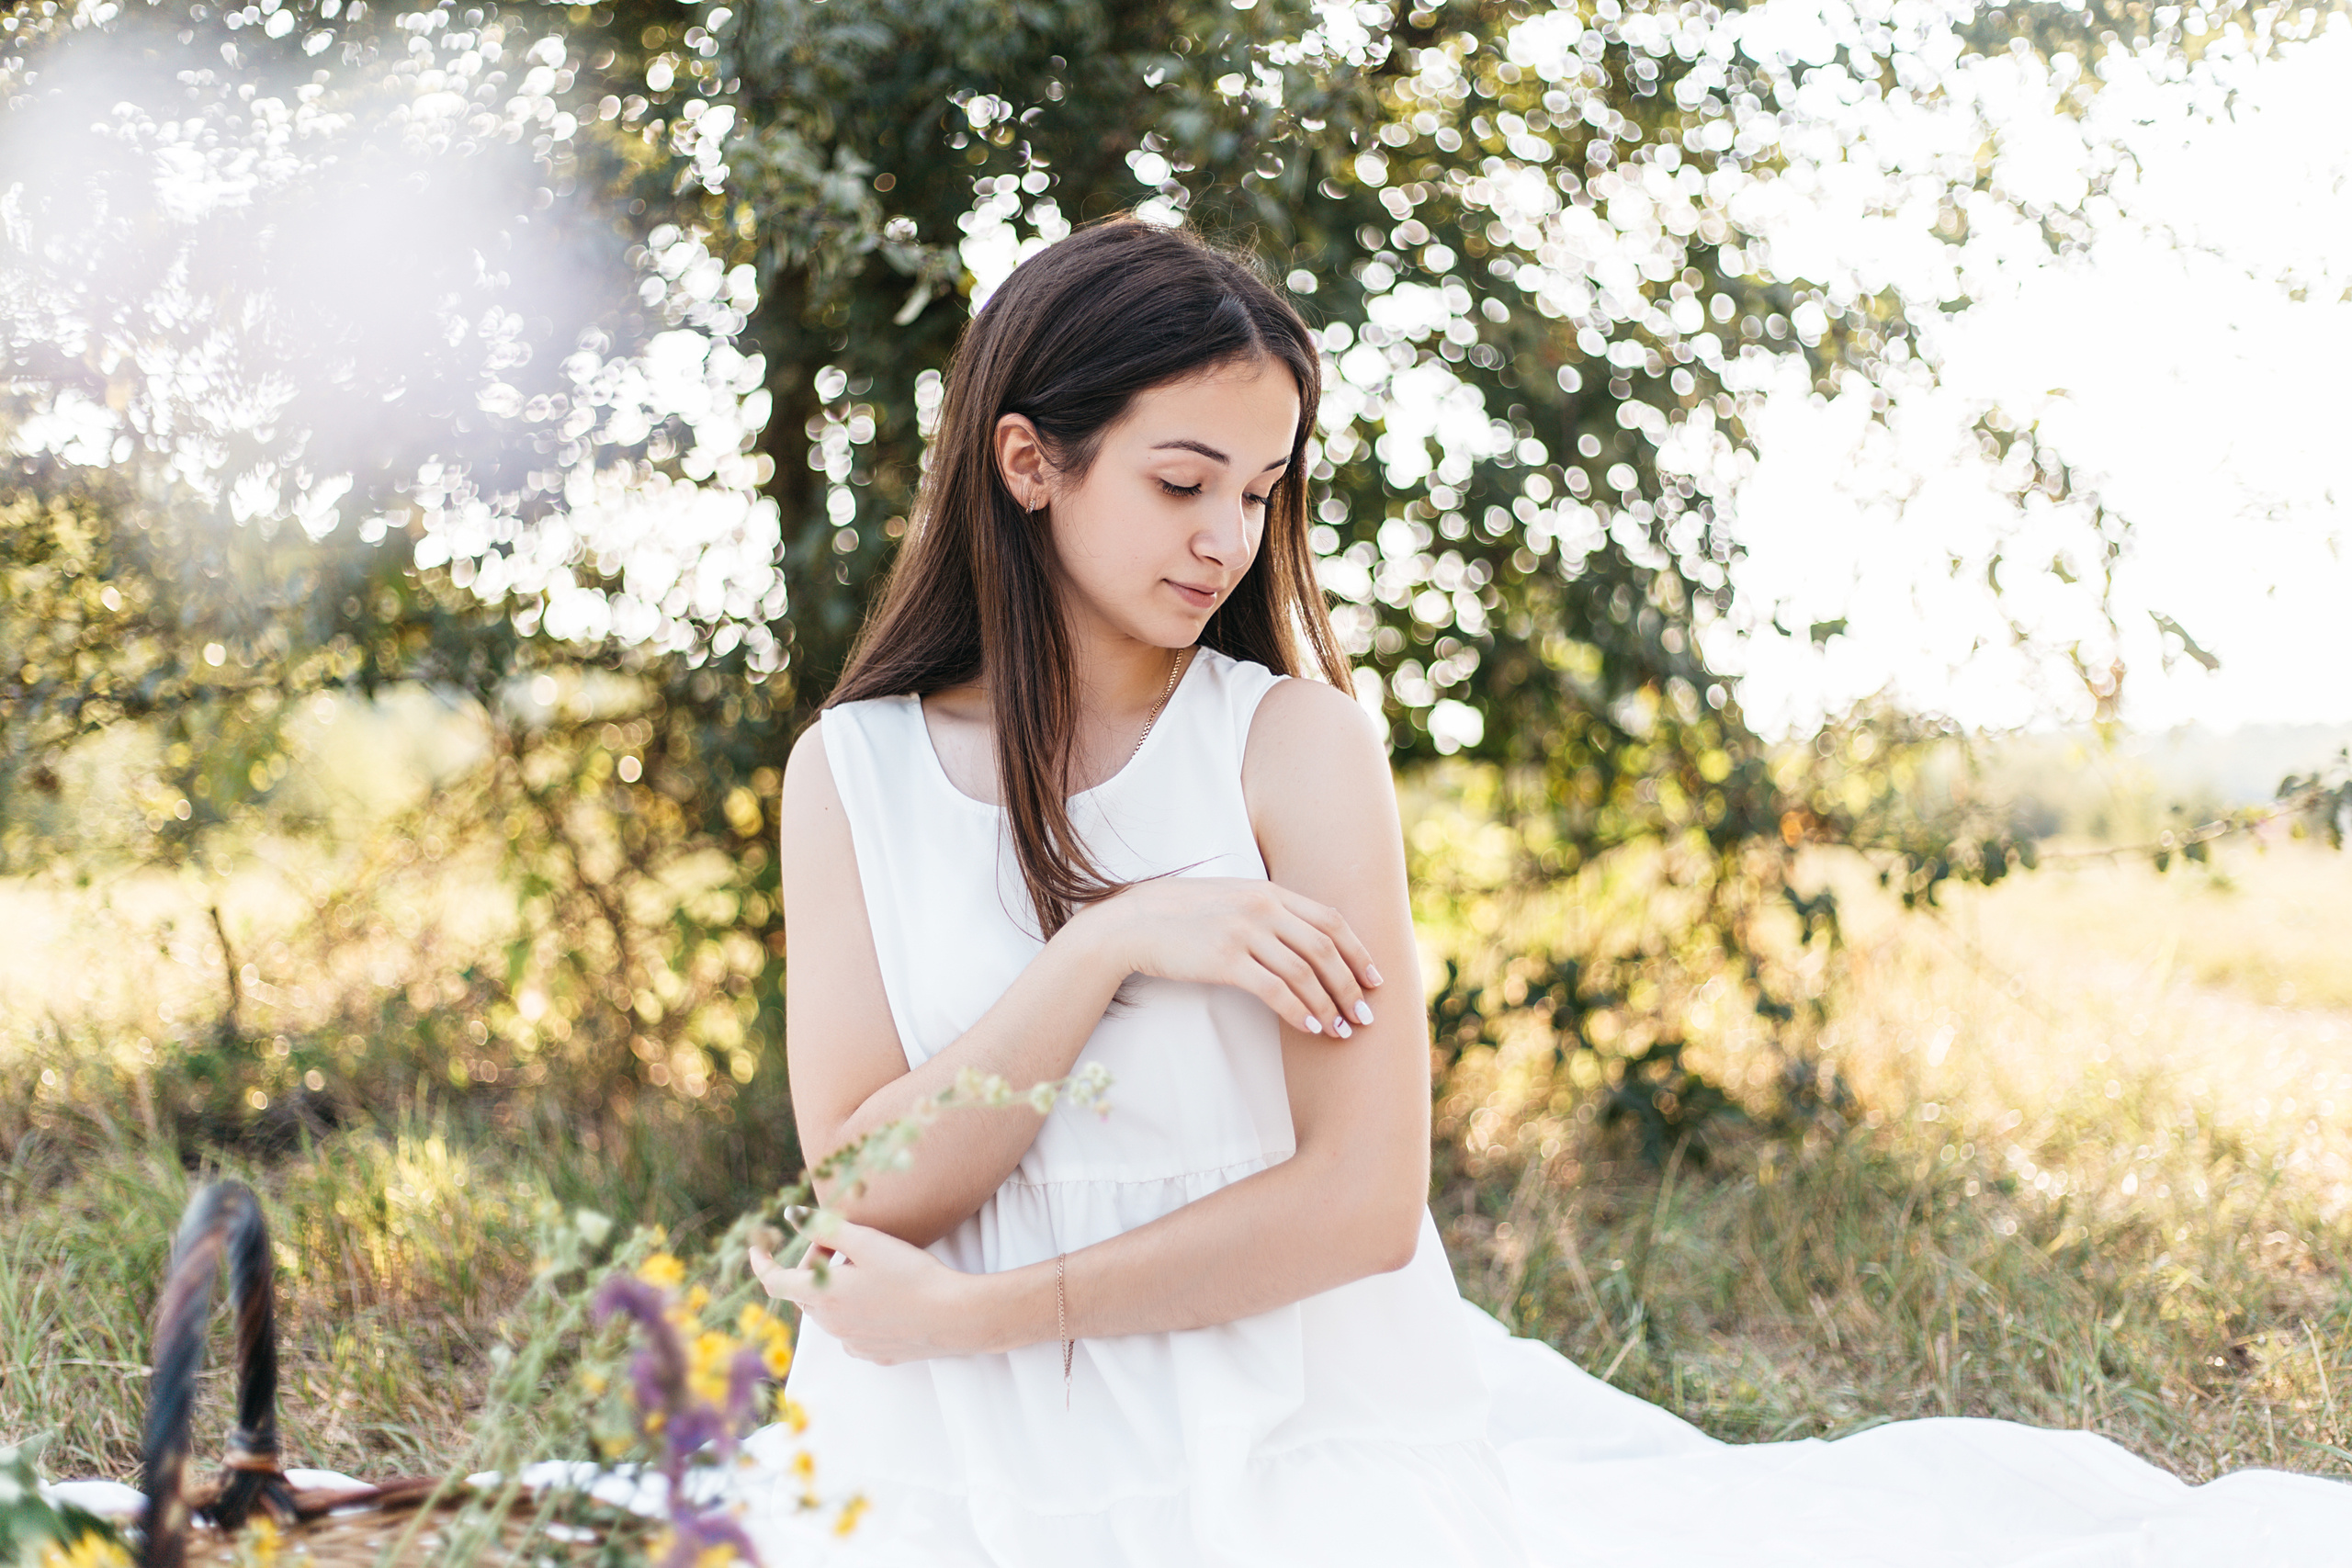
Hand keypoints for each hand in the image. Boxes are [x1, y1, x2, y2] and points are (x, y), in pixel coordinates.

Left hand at [749, 1220, 983, 1364]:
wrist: (954, 1317)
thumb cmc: (911, 1275)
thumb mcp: (868, 1243)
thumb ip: (825, 1227)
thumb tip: (792, 1215)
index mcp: (823, 1296)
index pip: (775, 1282)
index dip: (762, 1263)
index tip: (758, 1248)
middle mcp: (831, 1325)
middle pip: (805, 1292)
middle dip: (814, 1265)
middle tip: (844, 1244)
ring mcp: (852, 1342)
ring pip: (829, 1311)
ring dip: (835, 1288)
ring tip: (870, 1268)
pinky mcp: (874, 1352)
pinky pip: (852, 1328)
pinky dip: (856, 1309)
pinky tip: (884, 1297)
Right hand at [1066, 876, 1383, 1038]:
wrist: (1134, 922)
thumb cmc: (1183, 914)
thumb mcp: (1232, 898)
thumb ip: (1268, 910)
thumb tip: (1307, 940)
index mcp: (1269, 891)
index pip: (1330, 921)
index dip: (1359, 952)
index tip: (1375, 979)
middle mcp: (1262, 907)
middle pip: (1325, 949)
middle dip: (1352, 986)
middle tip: (1366, 1016)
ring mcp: (1244, 932)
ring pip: (1305, 973)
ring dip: (1330, 1006)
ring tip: (1342, 1031)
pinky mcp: (1225, 959)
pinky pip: (1275, 990)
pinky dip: (1299, 1011)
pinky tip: (1311, 1028)